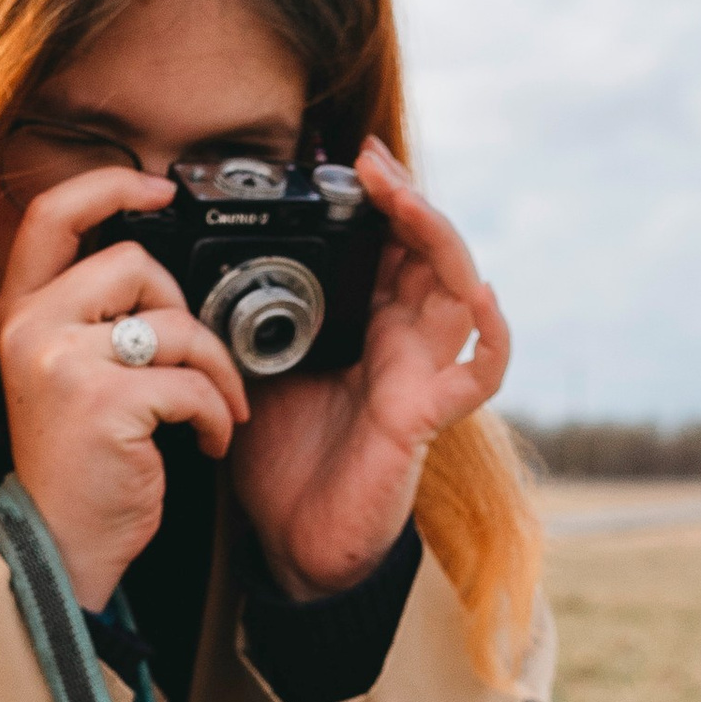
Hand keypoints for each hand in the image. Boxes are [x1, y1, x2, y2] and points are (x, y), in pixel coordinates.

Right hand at [0, 168, 249, 608]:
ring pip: (175, 324)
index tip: (159, 187)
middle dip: (186, 311)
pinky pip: (192, 383)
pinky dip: (216, 415)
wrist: (59, 546)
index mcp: (22, 313)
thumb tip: (159, 268)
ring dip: (215, 370)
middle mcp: (32, 329)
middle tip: (195, 364)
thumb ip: (94, 316)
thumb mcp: (67, 373)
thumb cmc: (77, 464)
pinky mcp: (104, 403)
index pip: (52, 214)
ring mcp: (63, 363)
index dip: (109, 185)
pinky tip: (205, 443)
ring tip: (212, 411)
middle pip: (135, 263)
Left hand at [229, 140, 509, 600]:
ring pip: (457, 288)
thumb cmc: (281, 457)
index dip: (375, 199)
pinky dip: (493, 335)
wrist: (293, 541)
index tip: (341, 160)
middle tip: (371, 162)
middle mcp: (400, 340)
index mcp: (360, 322)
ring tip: (405, 199)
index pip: (384, 243)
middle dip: (404, 198)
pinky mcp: (427, 415)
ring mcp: (421, 373)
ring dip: (436, 236)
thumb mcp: (249, 364)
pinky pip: (481, 372)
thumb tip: (206, 259)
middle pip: (426, 250)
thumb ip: (246, 315)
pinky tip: (481, 298)